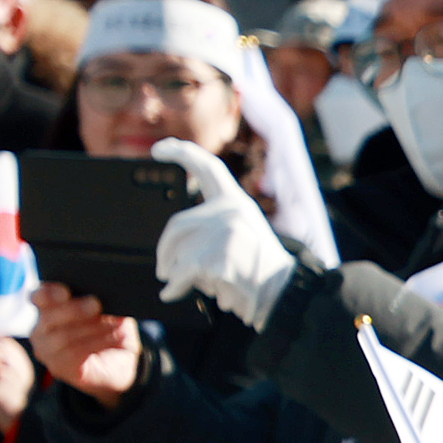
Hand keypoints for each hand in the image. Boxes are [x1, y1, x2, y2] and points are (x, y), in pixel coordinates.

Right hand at [30, 283, 143, 402]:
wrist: (123, 365)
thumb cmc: (112, 333)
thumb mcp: (110, 312)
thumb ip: (100, 301)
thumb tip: (101, 290)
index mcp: (49, 310)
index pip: (39, 297)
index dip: (48, 293)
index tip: (65, 292)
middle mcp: (42, 331)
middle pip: (48, 318)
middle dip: (73, 309)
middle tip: (95, 304)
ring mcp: (48, 352)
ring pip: (60, 337)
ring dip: (88, 328)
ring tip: (111, 325)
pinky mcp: (61, 369)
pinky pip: (72, 354)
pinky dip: (93, 344)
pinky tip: (110, 340)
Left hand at [151, 137, 295, 327]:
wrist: (284, 293)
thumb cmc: (258, 271)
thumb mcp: (242, 235)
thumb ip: (213, 227)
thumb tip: (172, 245)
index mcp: (237, 202)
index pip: (208, 167)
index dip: (183, 153)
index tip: (158, 148)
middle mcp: (232, 212)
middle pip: (178, 223)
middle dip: (164, 250)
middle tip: (161, 269)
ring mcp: (227, 233)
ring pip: (179, 252)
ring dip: (175, 274)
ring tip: (181, 285)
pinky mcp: (221, 257)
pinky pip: (183, 272)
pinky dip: (175, 286)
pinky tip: (172, 293)